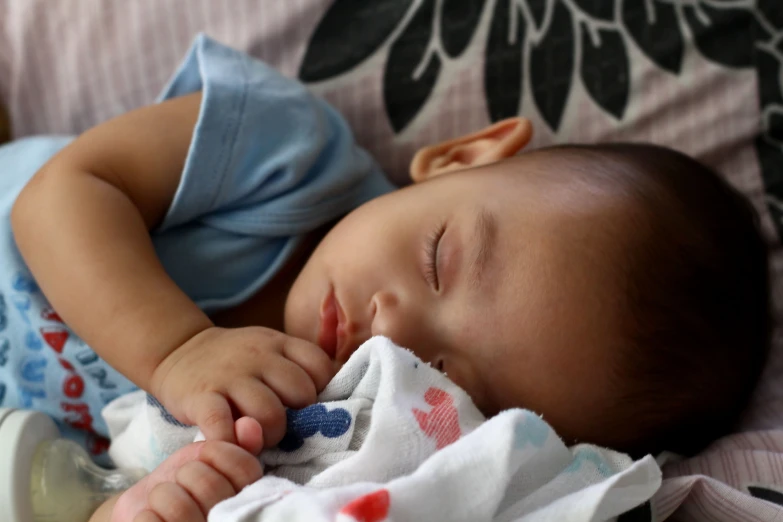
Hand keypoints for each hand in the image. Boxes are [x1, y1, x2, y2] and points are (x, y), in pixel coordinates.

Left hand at [111, 418, 263, 521]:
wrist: (147, 511)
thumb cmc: (182, 484)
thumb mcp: (204, 458)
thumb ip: (230, 442)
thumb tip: (249, 423)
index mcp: (245, 498)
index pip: (246, 468)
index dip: (220, 452)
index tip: (202, 455)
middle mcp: (230, 519)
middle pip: (210, 484)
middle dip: (186, 472)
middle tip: (181, 480)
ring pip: (181, 508)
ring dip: (163, 494)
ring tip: (164, 500)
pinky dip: (146, 516)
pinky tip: (153, 519)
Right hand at [150, 326, 333, 445]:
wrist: (179, 351)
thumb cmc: (237, 362)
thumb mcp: (270, 352)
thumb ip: (296, 370)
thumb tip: (331, 402)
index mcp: (281, 344)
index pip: (321, 367)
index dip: (320, 392)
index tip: (306, 405)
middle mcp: (260, 356)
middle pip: (301, 393)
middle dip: (299, 418)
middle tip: (284, 426)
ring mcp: (231, 376)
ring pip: (269, 412)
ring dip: (270, 435)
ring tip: (261, 438)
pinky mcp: (202, 397)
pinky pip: (223, 426)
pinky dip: (231, 442)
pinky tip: (232, 444)